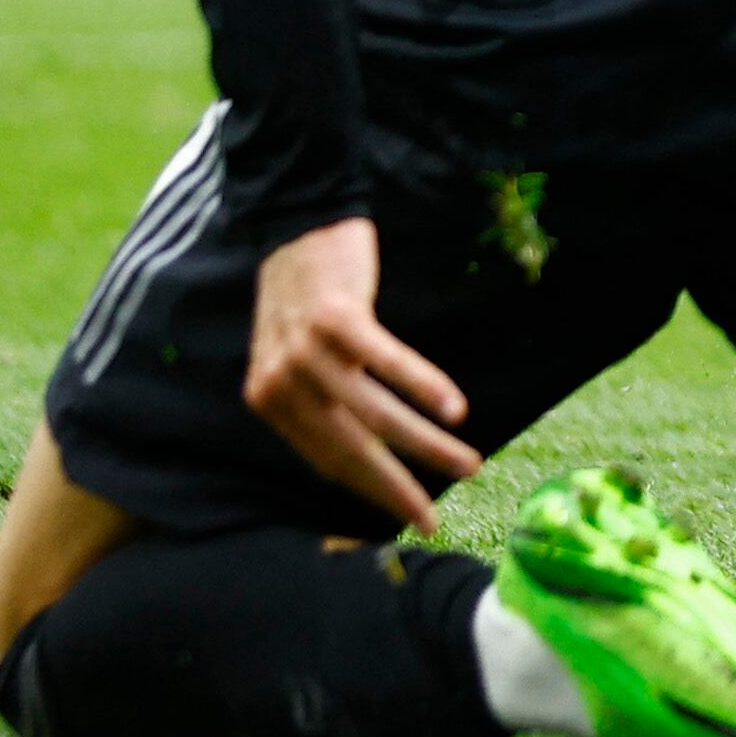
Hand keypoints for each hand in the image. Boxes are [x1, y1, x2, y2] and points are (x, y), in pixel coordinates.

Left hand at [243, 216, 479, 530]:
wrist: (298, 217)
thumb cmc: (308, 289)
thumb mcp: (295, 352)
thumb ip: (317, 400)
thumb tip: (359, 457)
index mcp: (267, 397)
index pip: (326, 460)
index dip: (370, 491)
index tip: (411, 514)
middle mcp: (279, 381)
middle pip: (348, 448)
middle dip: (397, 488)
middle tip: (433, 519)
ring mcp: (305, 350)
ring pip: (373, 413)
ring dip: (425, 444)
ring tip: (467, 462)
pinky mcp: (335, 317)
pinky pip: (386, 363)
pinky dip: (424, 387)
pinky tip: (455, 410)